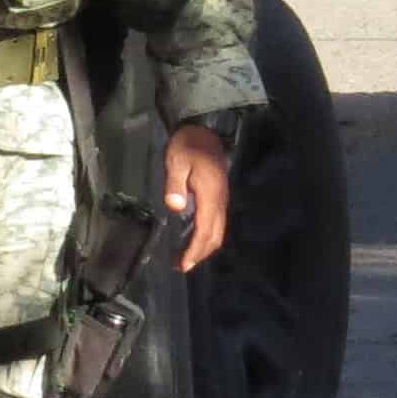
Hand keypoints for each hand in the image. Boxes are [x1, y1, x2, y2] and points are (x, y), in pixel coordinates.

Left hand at [161, 121, 231, 273]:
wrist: (205, 130)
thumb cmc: (188, 146)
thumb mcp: (177, 161)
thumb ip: (175, 184)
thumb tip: (174, 207)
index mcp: (211, 196)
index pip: (205, 231)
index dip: (195, 250)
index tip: (183, 264)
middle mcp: (220, 202)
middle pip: (214, 236)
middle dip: (199, 254)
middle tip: (181, 266)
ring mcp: (221, 200)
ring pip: (218, 232)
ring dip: (204, 247)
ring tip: (185, 257)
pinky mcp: (219, 197)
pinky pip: (217, 224)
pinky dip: (206, 237)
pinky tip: (193, 238)